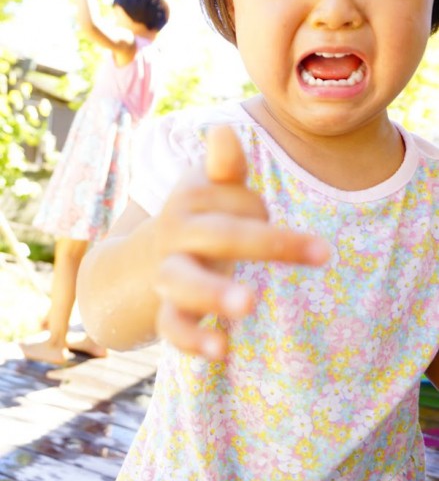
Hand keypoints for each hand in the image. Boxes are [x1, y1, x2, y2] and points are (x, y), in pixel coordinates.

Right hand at [154, 125, 328, 359]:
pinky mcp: (167, 309)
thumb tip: (224, 129)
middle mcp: (177, 233)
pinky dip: (193, 340)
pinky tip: (222, 351)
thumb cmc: (196, 219)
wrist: (141, 259)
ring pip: (184, 281)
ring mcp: (169, 272)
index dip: (260, 211)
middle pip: (221, 235)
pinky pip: (172, 326)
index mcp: (191, 199)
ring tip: (248, 305)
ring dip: (213, 291)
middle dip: (268, 243)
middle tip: (322, 253)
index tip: (281, 226)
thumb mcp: (208, 190)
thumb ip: (224, 166)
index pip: (238, 202)